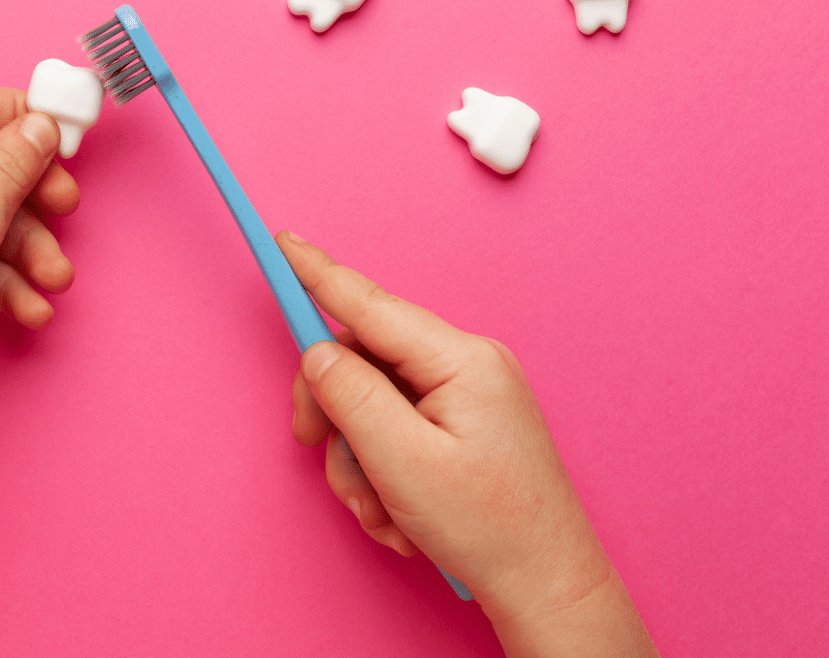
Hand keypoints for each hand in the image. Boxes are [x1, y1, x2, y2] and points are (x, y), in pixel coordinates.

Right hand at [277, 232, 655, 655]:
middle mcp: (467, 365)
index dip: (319, 275)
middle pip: (362, 359)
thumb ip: (351, 397)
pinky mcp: (461, 424)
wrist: (546, 585)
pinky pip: (394, 427)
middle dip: (333, 411)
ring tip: (382, 509)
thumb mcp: (403, 463)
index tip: (283, 243)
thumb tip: (318, 352)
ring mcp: (466, 395)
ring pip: (371, 400)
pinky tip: (399, 512)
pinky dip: (381, 470)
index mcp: (461, 361)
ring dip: (358, 457)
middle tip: (315, 449)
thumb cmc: (489, 530)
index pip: (371, 305)